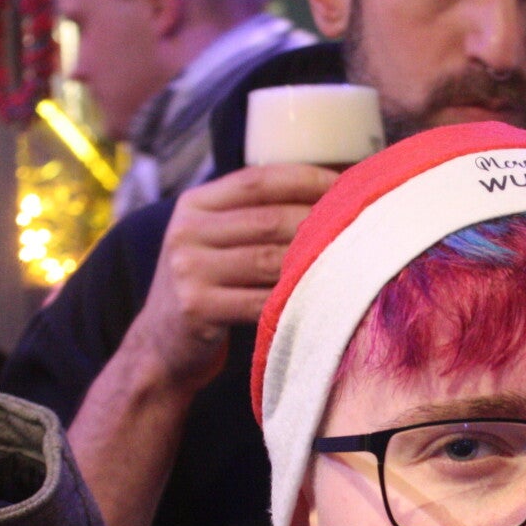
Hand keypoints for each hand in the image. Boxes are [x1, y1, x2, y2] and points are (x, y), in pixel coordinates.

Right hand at [123, 163, 336, 394]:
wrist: (160, 347)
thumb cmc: (207, 288)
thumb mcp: (213, 242)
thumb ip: (252, 217)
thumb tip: (331, 188)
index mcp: (194, 205)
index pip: (258, 180)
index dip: (308, 179)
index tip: (351, 183)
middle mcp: (187, 232)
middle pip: (270, 219)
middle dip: (321, 221)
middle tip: (364, 227)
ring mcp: (189, 271)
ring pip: (270, 260)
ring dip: (316, 261)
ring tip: (356, 260)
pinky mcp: (197, 309)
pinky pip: (261, 301)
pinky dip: (296, 300)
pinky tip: (326, 299)